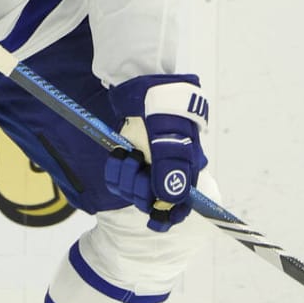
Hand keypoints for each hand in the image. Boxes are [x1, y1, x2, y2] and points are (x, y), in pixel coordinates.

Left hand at [104, 76, 208, 229]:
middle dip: (141, 190)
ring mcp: (148, 163)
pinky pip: (120, 179)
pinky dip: (116, 171)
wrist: (139, 82)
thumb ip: (170, 169)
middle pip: (154, 201)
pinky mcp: (130, 156)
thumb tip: (168, 202)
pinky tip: (119, 156)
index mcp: (187, 167)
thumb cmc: (162, 107)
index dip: (170, 215)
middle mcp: (168, 169)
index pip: (183, 204)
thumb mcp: (171, 137)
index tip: (156, 220)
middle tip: (137, 167)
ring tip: (127, 157)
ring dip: (126, 179)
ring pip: (134, 191)